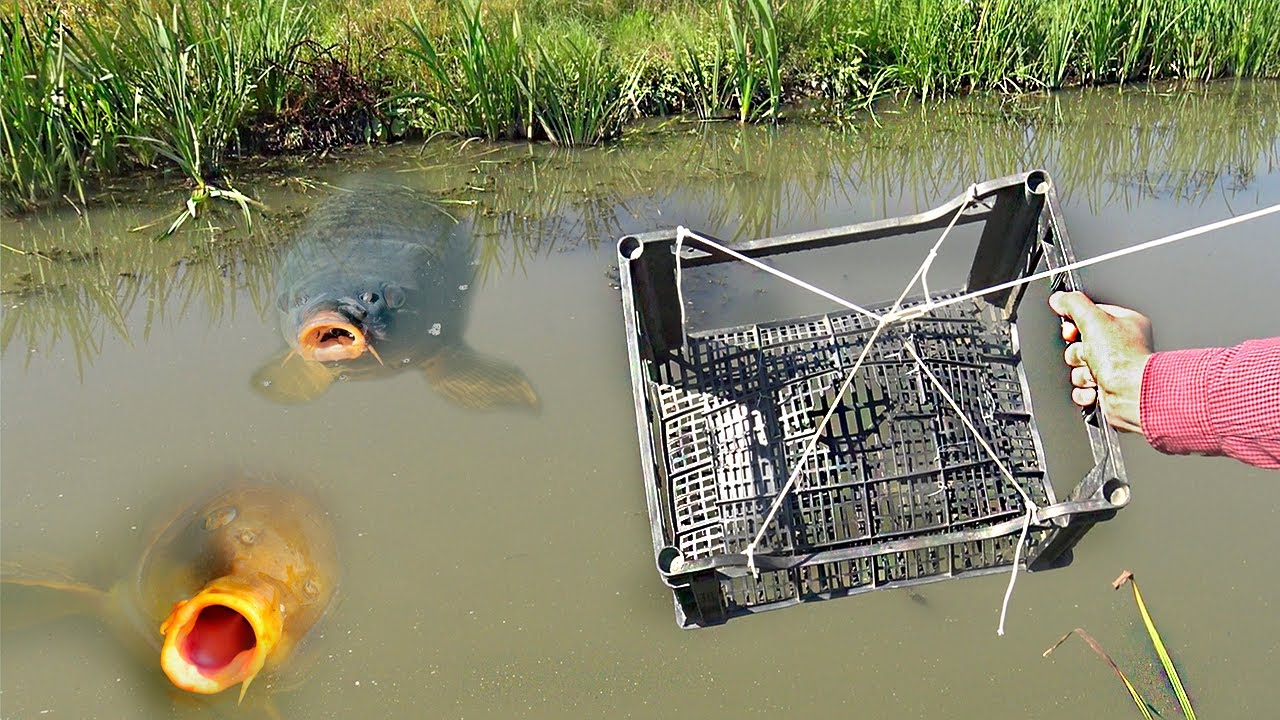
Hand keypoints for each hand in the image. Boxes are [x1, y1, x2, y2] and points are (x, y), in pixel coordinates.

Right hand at [1047, 291, 1153, 433]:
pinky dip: (1084, 391)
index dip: (1075, 324)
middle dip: (1078, 353)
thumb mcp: (1093, 319)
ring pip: (1079, 368)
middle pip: (1080, 345)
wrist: (1132, 395)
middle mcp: (1122, 347)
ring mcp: (1115, 370)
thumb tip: (1060, 298)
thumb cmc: (1124, 359)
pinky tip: (1095, 389)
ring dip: (1081, 373)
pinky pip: (1082, 389)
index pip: (1090, 317)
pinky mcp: (1107, 391)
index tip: (1072, 330)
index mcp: (1125, 324)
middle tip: (1090, 354)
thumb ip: (1073, 304)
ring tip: (1096, 375)